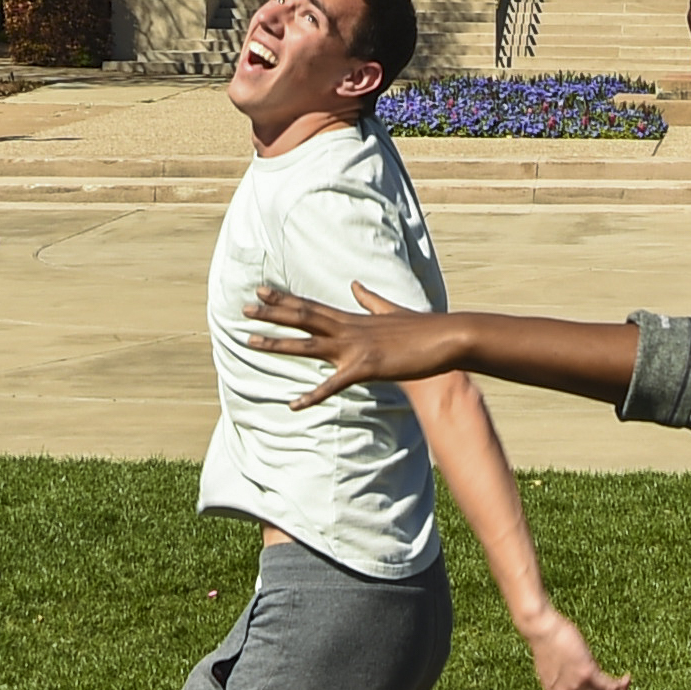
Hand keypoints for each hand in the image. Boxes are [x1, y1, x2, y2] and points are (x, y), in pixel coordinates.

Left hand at [249, 281, 472, 401]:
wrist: (446, 339)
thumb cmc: (421, 329)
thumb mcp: (391, 311)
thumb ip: (369, 300)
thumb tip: (355, 284)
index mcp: (353, 319)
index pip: (311, 306)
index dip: (285, 299)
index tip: (261, 291)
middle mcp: (349, 329)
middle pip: (303, 319)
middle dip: (272, 315)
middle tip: (245, 309)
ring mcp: (356, 347)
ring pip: (308, 345)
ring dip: (277, 344)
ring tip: (250, 342)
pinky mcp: (367, 367)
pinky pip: (334, 385)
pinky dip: (313, 395)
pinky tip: (294, 405)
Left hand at [517, 602, 632, 689]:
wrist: (540, 628)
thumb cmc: (545, 640)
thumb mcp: (553, 666)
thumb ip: (564, 677)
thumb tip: (578, 676)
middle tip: (622, 688)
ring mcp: (576, 685)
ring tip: (626, 681)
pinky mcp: (586, 672)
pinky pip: (609, 686)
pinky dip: (621, 684)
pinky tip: (626, 676)